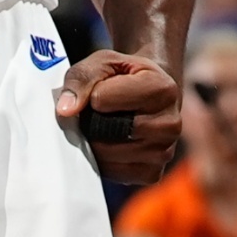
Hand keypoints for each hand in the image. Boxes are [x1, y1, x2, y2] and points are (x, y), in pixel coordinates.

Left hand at [55, 49, 180, 182]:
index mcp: (162, 89)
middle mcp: (170, 124)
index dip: (92, 94)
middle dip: (91, 121)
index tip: (102, 89)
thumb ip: (81, 78)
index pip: (101, 99)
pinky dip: (103, 159)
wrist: (151, 95)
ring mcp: (163, 152)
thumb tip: (65, 110)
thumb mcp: (103, 62)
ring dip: (95, 141)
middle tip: (98, 111)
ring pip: (106, 155)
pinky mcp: (152, 174)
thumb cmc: (126, 76)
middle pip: (104, 131)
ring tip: (106, 126)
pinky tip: (112, 143)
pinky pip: (113, 173)